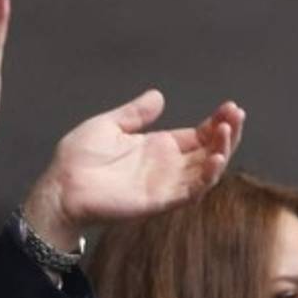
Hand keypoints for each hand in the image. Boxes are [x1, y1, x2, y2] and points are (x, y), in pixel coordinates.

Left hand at [22, 90, 244, 249]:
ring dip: (222, 152)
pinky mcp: (158, 201)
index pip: (198, 135)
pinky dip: (206, 177)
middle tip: (237, 114)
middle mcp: (167, 167)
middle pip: (209, 151)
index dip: (217, 122)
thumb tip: (158, 95)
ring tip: (228, 131)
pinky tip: (215, 158)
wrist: (59, 188)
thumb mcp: (109, 126)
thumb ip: (135, 113)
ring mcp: (165, 185)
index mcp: (158, 147)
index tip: (230, 106)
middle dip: (227, 133)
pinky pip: (190, 192)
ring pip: (206, 171)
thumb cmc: (78, 159)